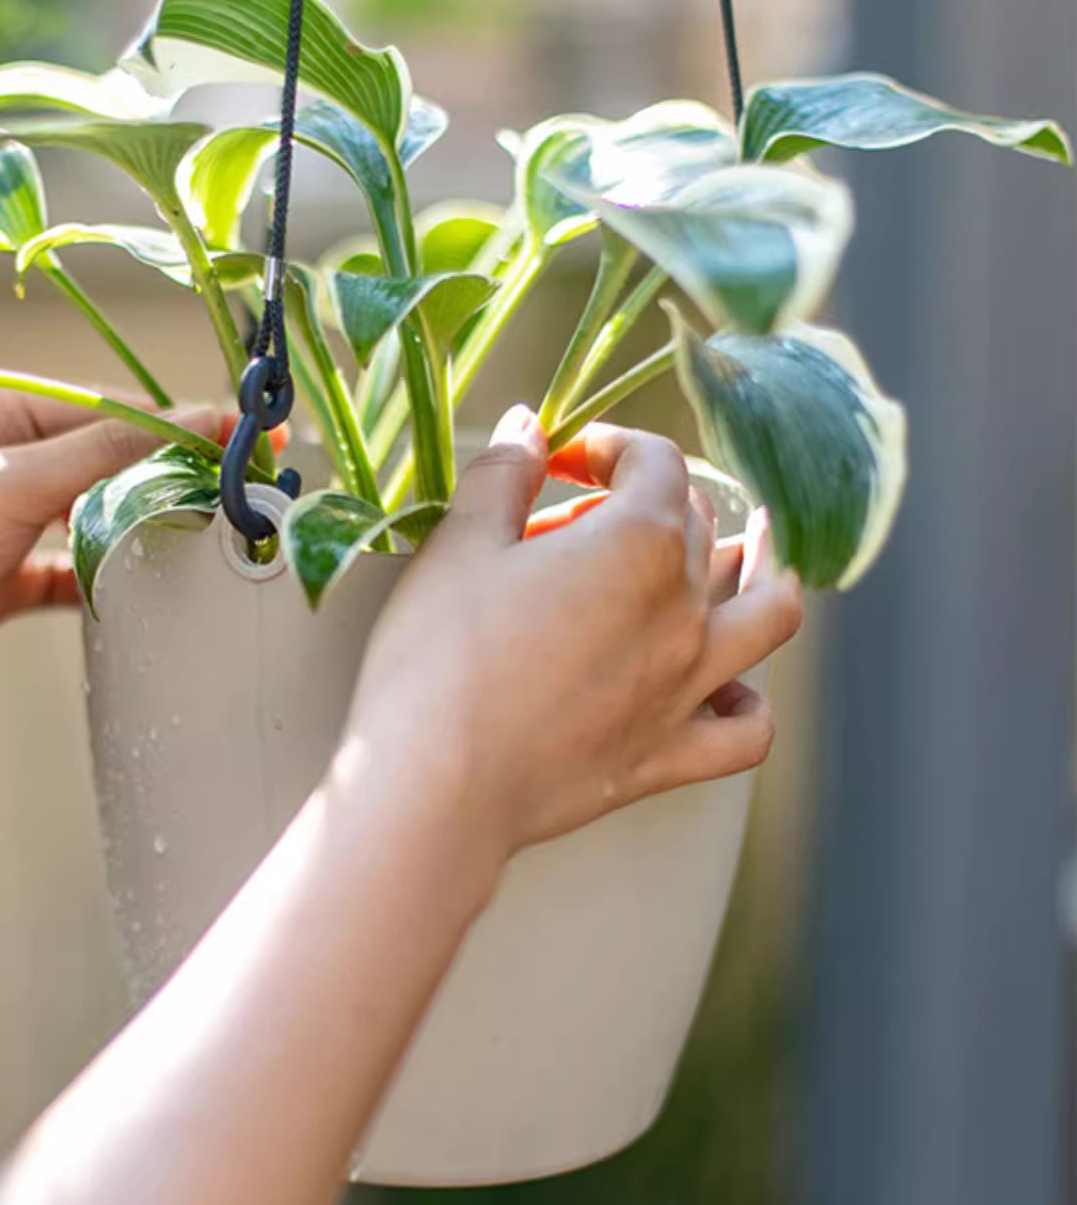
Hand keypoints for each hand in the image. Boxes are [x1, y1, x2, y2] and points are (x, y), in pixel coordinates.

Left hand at [0, 387, 220, 711]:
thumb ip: (113, 451)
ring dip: (140, 524)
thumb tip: (199, 419)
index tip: (243, 435)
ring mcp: (1, 521)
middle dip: (166, 473)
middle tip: (238, 484)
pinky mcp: (0, 579)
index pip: (108, 409)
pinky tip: (142, 586)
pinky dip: (105, 576)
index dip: (178, 423)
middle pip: (106, 460)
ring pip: (92, 514)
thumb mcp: (20, 481)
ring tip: (205, 529)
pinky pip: (70, 569)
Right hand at [340, 405, 802, 862]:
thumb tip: (529, 424)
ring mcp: (686, 687)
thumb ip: (502, 473)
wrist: (436, 781)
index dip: (606, 445)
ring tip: (752, 553)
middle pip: (698, 528)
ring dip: (764, 574)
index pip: (654, 463)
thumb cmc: (440, 655)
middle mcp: (684, 609)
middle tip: (574, 519)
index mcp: (638, 542)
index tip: (557, 459)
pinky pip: (745, 729)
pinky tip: (725, 688)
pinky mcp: (669, 755)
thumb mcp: (460, 543)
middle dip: (644, 504)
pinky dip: (747, 702)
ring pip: (768, 617)